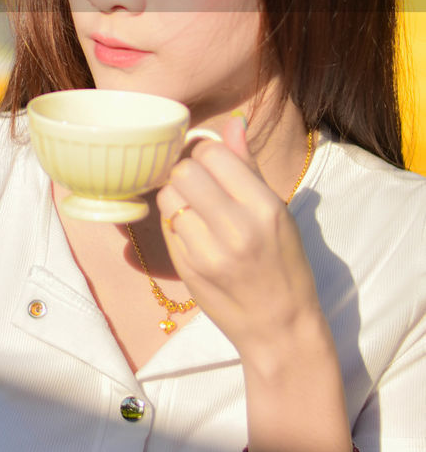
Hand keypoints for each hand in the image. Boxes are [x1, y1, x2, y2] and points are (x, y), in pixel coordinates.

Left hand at [155, 117, 323, 359]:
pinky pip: (166, 226)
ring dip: (176, 197)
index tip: (210, 163)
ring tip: (196, 209)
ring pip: (168, 197)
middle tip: (199, 185)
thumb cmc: (285, 264)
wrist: (281, 328)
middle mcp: (236, 227)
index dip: (205, 153)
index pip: (212, 154)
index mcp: (264, 207)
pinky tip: (193, 233)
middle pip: (183, 171)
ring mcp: (208, 252)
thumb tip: (232, 122)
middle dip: (186, 171)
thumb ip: (248, 166)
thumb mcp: (278, 211)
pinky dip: (175, 223)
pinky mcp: (188, 269)